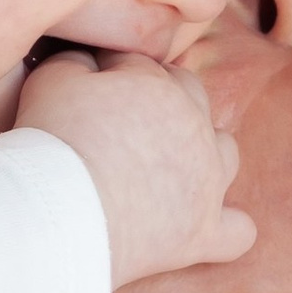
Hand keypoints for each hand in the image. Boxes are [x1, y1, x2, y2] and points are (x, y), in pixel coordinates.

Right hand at [17, 50, 253, 285]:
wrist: (67, 211)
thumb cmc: (56, 142)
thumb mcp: (52, 80)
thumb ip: (75, 60)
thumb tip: (87, 60)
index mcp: (159, 86)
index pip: (140, 66)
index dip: (111, 75)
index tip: (87, 94)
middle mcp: (194, 127)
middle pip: (190, 99)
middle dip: (163, 103)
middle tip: (123, 126)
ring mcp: (207, 181)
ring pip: (226, 152)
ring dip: (206, 153)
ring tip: (169, 168)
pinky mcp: (205, 232)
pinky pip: (239, 232)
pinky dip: (227, 229)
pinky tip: (205, 227)